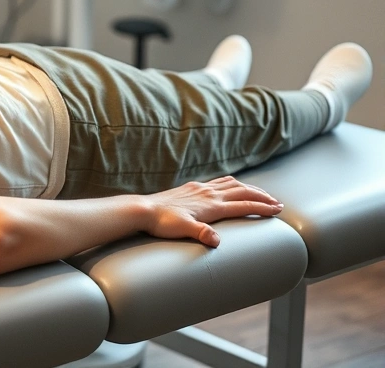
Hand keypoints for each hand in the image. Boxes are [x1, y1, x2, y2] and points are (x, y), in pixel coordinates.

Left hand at [143, 176, 282, 246]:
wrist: (144, 209)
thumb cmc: (163, 222)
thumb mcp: (183, 230)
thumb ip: (201, 233)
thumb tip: (216, 241)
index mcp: (211, 205)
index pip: (243, 205)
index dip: (262, 208)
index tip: (278, 210)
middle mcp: (209, 194)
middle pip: (243, 192)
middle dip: (262, 197)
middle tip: (277, 203)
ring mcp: (201, 189)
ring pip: (232, 184)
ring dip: (250, 188)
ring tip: (261, 194)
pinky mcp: (193, 187)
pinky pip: (218, 181)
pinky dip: (232, 183)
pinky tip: (231, 185)